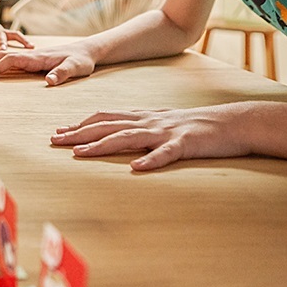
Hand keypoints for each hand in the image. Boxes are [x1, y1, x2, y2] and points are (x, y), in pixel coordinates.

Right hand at [0, 44, 93, 83]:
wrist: (86, 50)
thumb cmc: (81, 60)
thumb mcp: (75, 68)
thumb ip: (62, 73)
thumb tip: (49, 81)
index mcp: (36, 57)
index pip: (10, 60)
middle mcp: (29, 55)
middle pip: (0, 57)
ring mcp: (29, 57)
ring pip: (2, 58)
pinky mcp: (31, 60)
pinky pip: (8, 61)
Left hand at [50, 105, 251, 170]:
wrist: (231, 122)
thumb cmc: (194, 126)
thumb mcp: (160, 123)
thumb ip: (138, 127)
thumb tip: (114, 134)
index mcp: (142, 117)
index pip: (104, 118)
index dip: (80, 124)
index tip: (58, 132)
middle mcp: (148, 122)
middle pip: (107, 126)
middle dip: (79, 133)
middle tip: (55, 140)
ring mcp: (165, 132)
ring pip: (128, 137)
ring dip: (101, 145)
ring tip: (79, 154)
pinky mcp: (184, 144)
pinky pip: (165, 154)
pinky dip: (150, 160)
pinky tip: (136, 168)